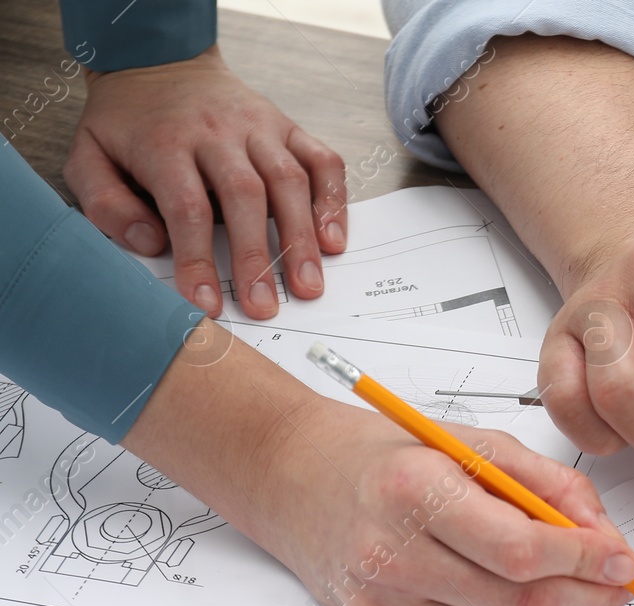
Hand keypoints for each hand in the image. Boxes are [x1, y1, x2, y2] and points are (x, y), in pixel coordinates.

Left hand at [64, 46, 346, 319]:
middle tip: (264, 305)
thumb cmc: (128, 123)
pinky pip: (322, 161)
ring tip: (308, 285)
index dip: (198, 258)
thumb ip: (107, 203)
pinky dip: (334, 201)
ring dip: (302, 237)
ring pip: (289, 180)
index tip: (206, 302)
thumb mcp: (89, 156)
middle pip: (246, 195)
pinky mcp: (287, 127)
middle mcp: (217, 131)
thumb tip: (151, 243)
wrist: (160, 61)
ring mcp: (259, 127)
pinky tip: (333, 240)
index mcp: (165, 142)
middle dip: (257, 256)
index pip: (186, 206)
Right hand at [259, 402, 633, 605]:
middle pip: (520, 604)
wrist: (296, 481)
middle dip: (589, 598)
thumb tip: (604, 535)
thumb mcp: (475, 443)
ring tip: (593, 596)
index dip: (584, 561)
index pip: (520, 550)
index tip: (622, 558)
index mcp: (414, 492)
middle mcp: (393, 556)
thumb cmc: (387, 457)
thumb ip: (549, 484)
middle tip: (619, 583)